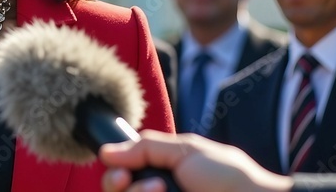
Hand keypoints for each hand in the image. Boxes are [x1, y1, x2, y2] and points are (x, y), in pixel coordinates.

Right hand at [100, 130, 293, 191]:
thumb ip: (146, 148)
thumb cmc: (229, 177)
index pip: (121, 174)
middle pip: (115, 191)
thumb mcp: (186, 150)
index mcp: (160, 173)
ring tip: (161, 190)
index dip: (114, 172)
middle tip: (127, 179)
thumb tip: (106, 151)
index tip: (120, 171)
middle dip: (117, 183)